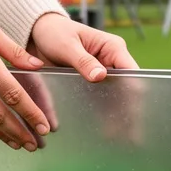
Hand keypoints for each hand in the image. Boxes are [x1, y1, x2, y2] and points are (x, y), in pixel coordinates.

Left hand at [27, 13, 144, 144]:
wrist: (37, 34)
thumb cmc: (54, 32)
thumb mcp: (67, 45)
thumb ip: (83, 61)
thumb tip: (100, 76)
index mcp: (112, 47)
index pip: (130, 70)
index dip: (133, 91)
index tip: (132, 110)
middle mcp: (111, 61)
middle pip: (127, 88)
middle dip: (130, 109)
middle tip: (131, 135)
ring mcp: (102, 73)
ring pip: (116, 97)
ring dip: (119, 116)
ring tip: (121, 138)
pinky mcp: (91, 83)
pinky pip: (101, 100)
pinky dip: (105, 115)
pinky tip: (107, 131)